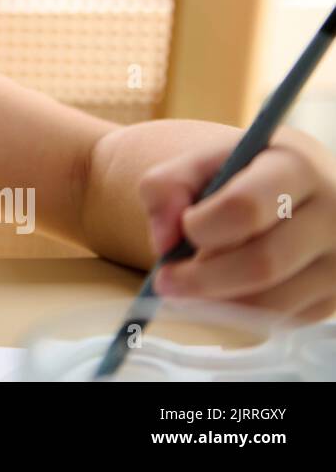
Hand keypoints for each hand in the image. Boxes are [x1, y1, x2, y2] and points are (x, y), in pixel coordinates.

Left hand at [138, 125, 335, 323]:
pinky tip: (219, 294)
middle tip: (164, 281)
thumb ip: (164, 186)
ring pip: (272, 302)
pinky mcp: (333, 298)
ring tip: (188, 287)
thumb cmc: (238, 176)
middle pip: (262, 262)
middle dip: (201, 278)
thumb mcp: (199, 162)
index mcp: (296, 167)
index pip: (246, 206)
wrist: (288, 189)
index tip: (181, 230)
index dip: (202, 226)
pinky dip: (238, 315)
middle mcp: (332, 215)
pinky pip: (279, 320)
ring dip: (217, 302)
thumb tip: (164, 241)